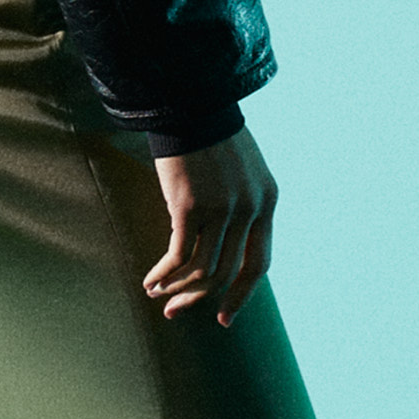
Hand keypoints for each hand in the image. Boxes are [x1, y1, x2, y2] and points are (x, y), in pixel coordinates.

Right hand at [143, 128, 276, 328]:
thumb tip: (219, 246)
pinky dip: (163, 273)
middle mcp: (251, 209)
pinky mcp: (190, 207)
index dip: (242, 293)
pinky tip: (150, 280)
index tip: (223, 315)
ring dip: (177, 288)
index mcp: (268, 202)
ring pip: (202, 270)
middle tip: (177, 312)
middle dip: (201, 298)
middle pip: (228, 272)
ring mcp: (222, 209)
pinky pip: (178, 256)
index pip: (259, 263)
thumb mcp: (241, 172)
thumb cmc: (209, 135)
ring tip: (157, 294)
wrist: (190, 103)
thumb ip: (240, 206)